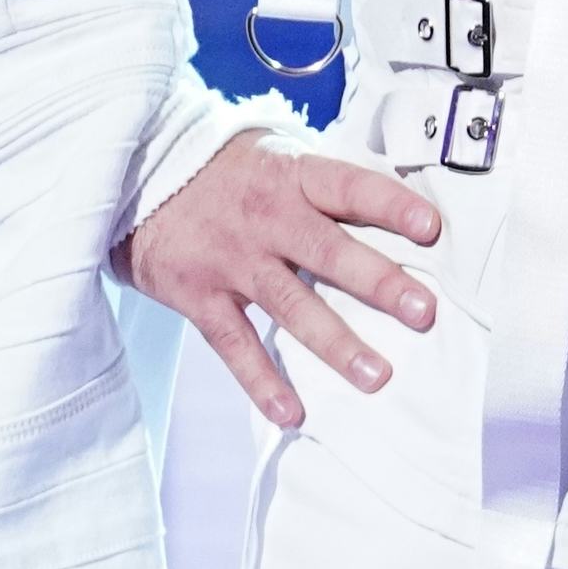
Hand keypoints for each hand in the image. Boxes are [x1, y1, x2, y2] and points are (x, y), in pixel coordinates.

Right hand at [112, 128, 440, 429]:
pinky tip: (291, 412)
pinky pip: (234, 344)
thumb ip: (325, 185)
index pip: (349, 186)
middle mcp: (266, 218)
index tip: (431, 228)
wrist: (135, 175)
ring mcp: (232, 259)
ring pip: (290, 305)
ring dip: (335, 344)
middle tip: (424, 312)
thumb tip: (398, 207)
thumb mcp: (276, 156)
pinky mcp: (198, 295)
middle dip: (378, 283)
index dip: (390, 205)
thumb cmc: (228, 170)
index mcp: (292, 177)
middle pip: (328, 251)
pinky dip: (261, 381)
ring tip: (376, 377)